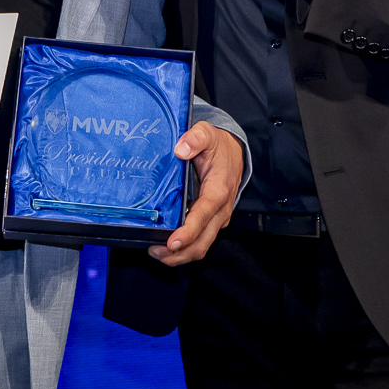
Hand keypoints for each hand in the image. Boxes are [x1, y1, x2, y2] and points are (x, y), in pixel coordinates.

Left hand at [149, 120, 242, 265]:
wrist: (234, 150)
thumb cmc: (218, 145)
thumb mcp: (207, 133)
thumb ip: (195, 138)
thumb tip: (181, 149)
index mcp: (219, 191)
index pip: (203, 216)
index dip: (188, 232)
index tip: (172, 242)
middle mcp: (220, 210)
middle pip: (202, 242)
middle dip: (179, 253)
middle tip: (154, 251)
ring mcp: (217, 218)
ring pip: (202, 246)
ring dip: (180, 255)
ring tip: (156, 252)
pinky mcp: (213, 221)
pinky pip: (201, 240)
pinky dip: (184, 248)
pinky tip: (166, 246)